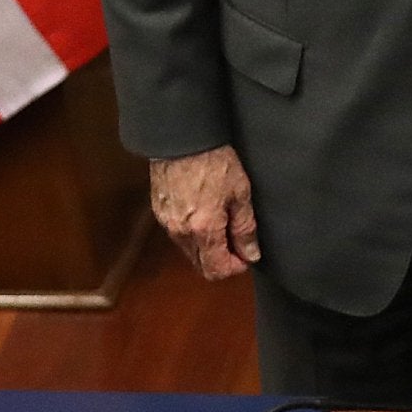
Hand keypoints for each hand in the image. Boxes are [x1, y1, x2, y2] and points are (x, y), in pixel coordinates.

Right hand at [150, 146, 259, 279]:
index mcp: (203, 230)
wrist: (183, 141)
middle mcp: (181, 234)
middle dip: (221, 260)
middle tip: (239, 242)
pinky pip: (179, 236)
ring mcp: (167, 225)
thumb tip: (251, 254)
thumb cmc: (216, 163)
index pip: (215, 270)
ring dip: (208, 248)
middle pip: (200, 265)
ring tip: (225, 225)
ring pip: (189, 252)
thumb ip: (245, 227)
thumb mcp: (241, 193)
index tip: (248, 255)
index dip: (234, 267)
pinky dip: (194, 235)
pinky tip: (207, 215)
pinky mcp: (160, 214)